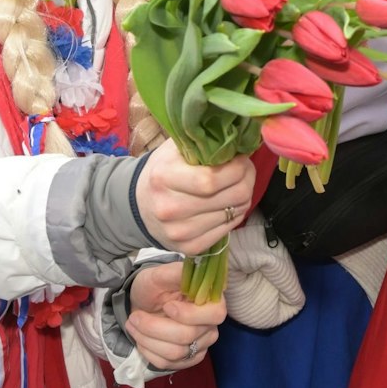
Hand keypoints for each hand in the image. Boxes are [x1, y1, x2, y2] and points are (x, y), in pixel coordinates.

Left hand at [125, 261, 225, 370]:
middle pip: (187, 336)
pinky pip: (167, 363)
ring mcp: (201, 345)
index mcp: (212, 301)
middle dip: (154, 327)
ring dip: (147, 339)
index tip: (167, 306)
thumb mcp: (160, 274)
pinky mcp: (187, 359)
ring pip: (175, 352)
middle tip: (135, 317)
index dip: (189, 314)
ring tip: (133, 325)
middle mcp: (211, 325)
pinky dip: (148, 351)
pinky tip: (141, 338)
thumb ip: (176, 273)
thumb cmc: (154, 287)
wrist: (142, 304)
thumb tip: (192, 269)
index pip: (215, 314)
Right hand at [133, 139, 256, 254]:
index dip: (237, 168)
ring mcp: (179, 232)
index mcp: (163, 178)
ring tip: (236, 186)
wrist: (139, 206)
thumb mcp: (175, 149)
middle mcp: (169, 208)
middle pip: (230, 197)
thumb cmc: (164, 170)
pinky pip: (228, 229)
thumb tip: (238, 139)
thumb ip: (203, 141)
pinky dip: (235, 215)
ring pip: (234, 213)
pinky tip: (228, 204)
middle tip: (246, 170)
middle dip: (247, 180)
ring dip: (244, 197)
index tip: (241, 158)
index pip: (212, 179)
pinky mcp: (190, 248)